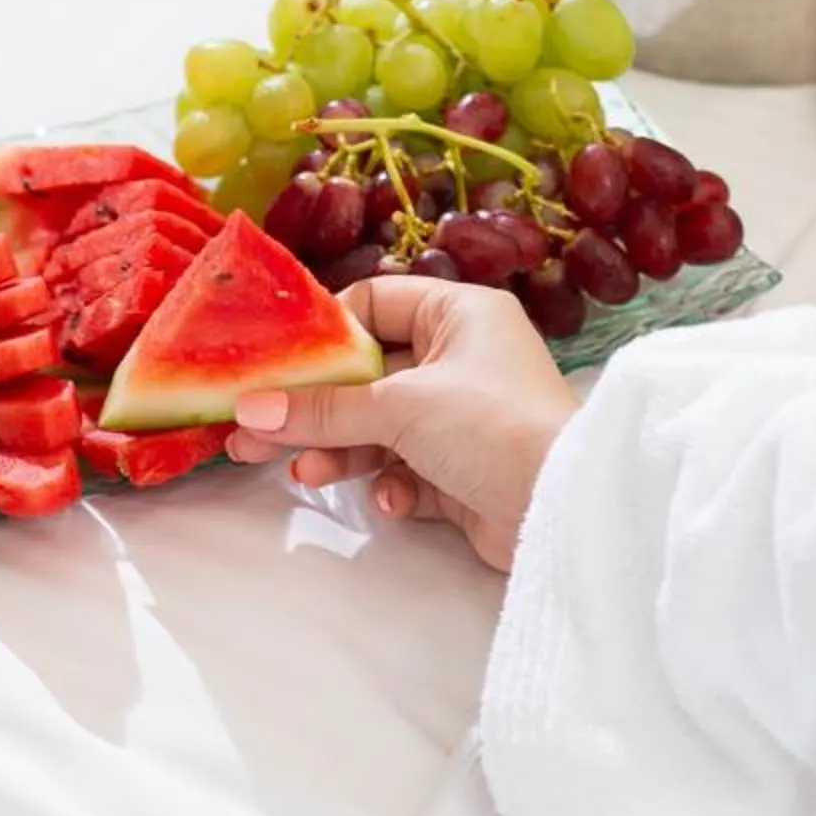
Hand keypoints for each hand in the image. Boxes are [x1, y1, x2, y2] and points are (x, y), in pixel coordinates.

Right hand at [225, 274, 578, 573]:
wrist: (565, 512)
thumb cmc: (496, 429)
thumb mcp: (399, 407)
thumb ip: (322, 409)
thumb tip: (250, 411)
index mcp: (461, 315)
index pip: (376, 303)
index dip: (326, 333)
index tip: (277, 363)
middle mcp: (465, 360)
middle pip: (368, 376)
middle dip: (314, 409)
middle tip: (252, 433)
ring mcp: (466, 419)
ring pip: (382, 429)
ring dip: (342, 452)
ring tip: (304, 473)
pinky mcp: (466, 474)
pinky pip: (410, 473)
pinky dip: (394, 488)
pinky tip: (394, 502)